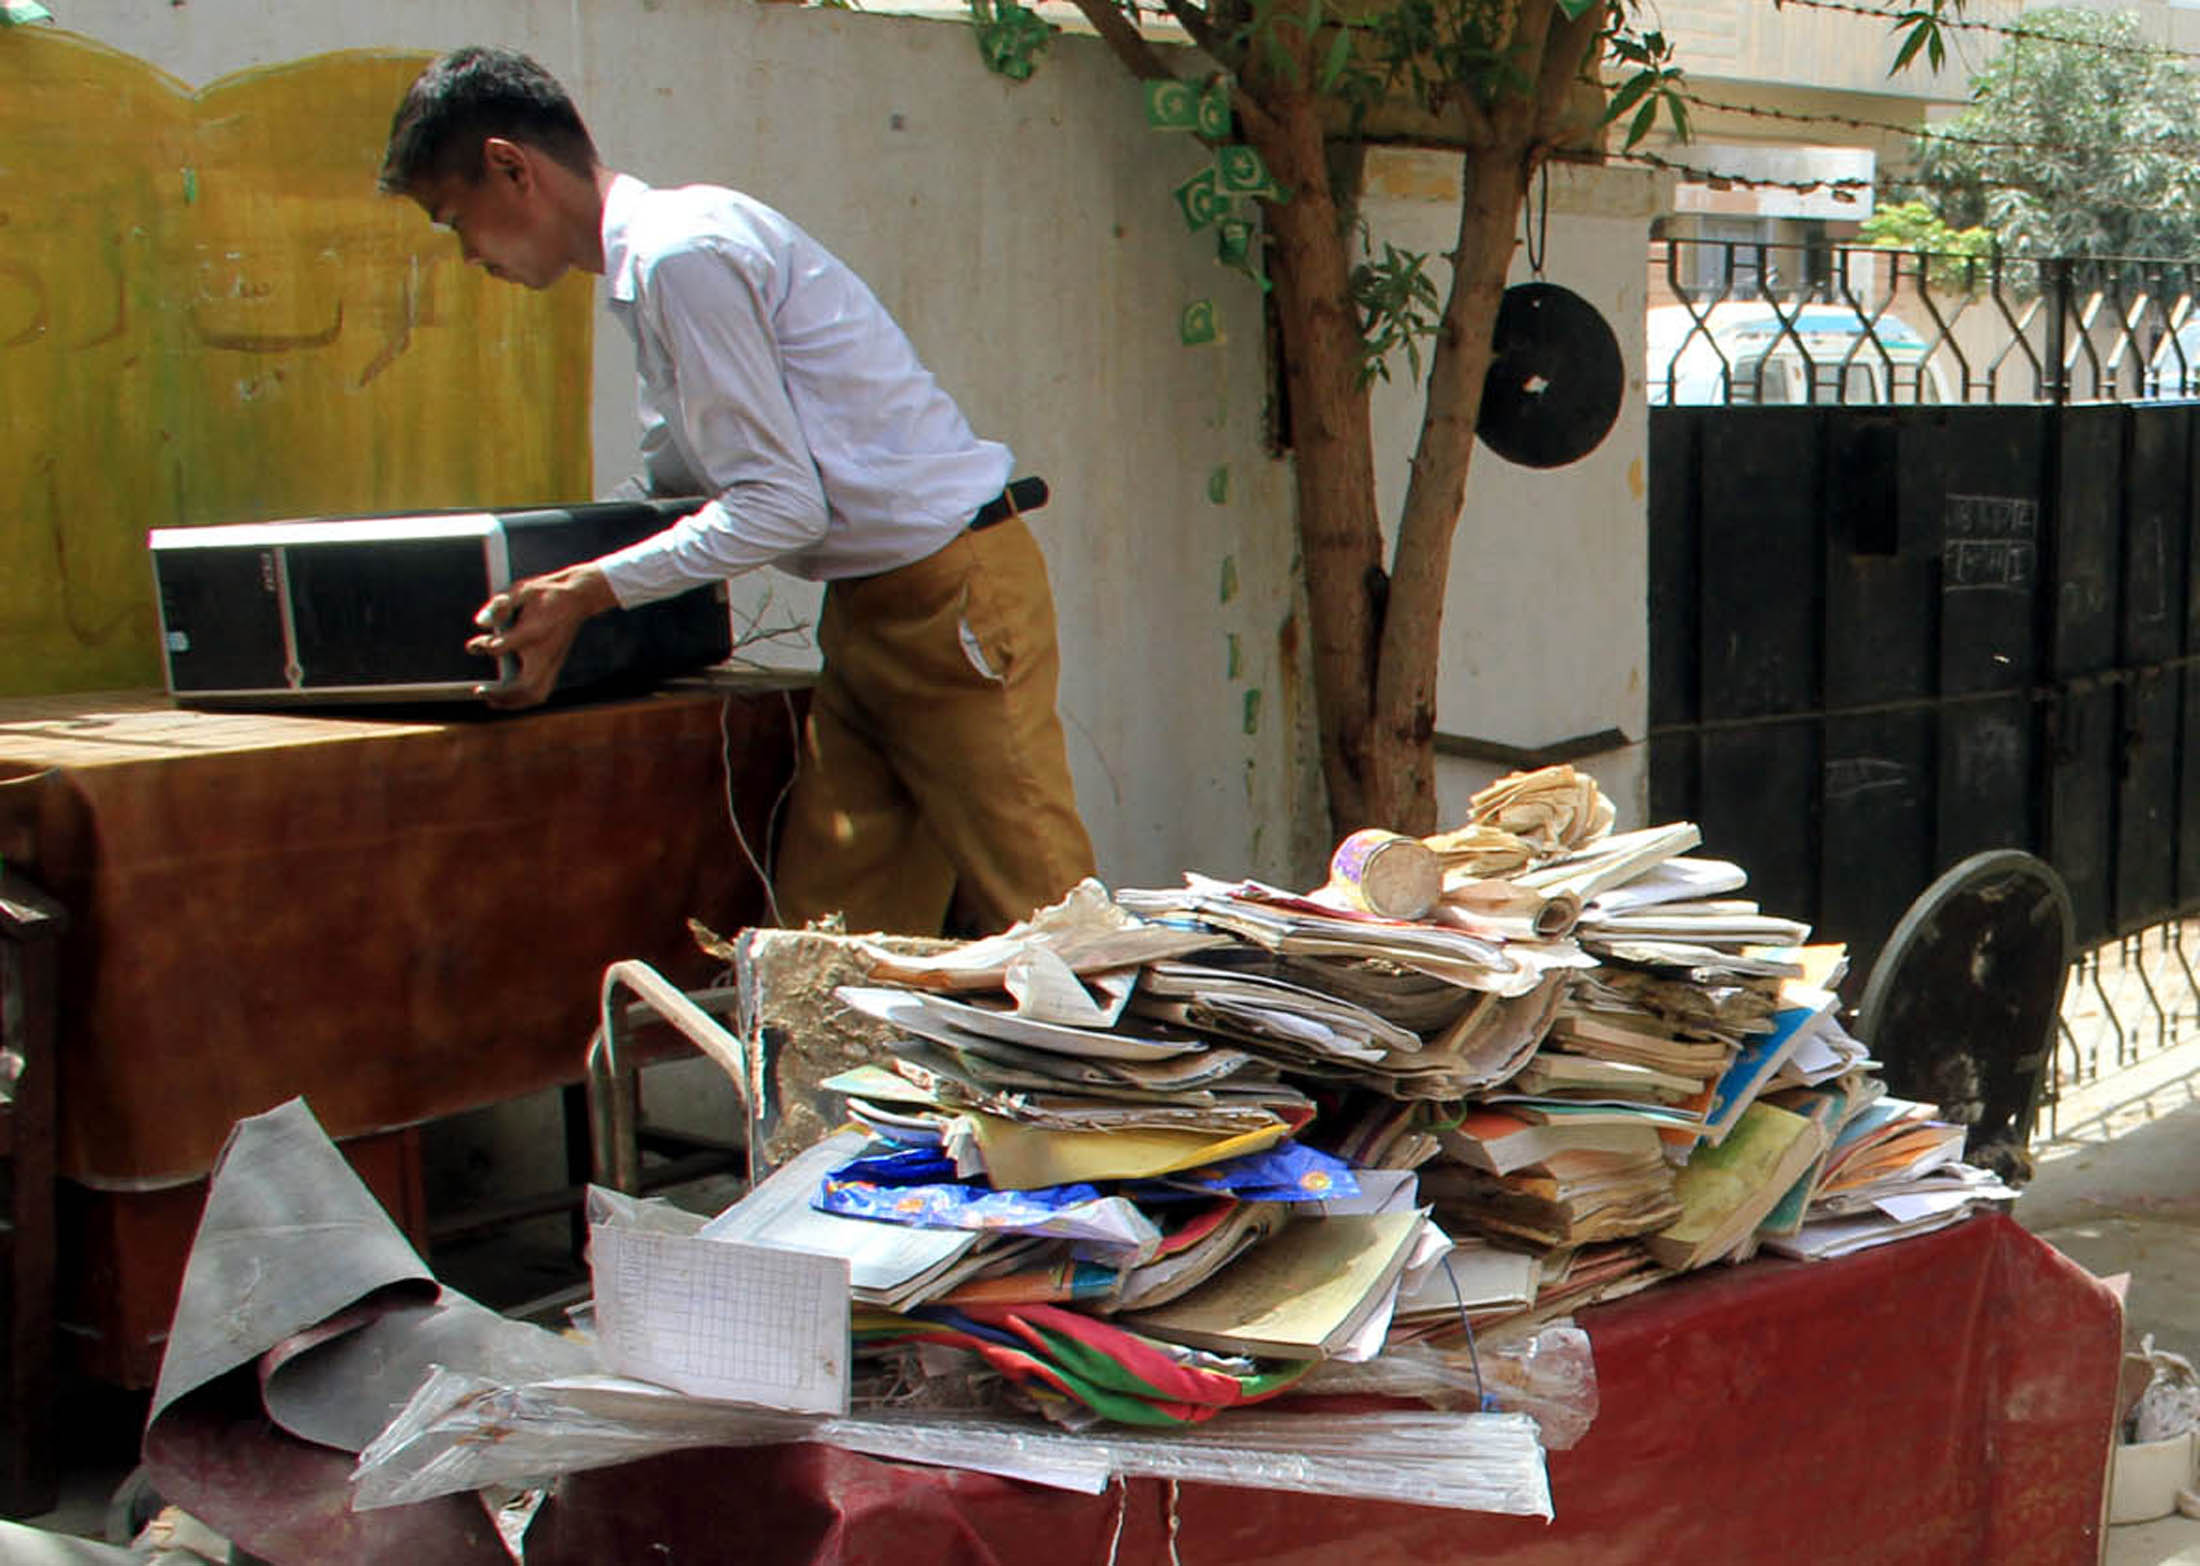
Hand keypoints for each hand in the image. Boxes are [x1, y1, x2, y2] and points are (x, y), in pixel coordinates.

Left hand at [466, 563, 617, 708]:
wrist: (578, 596)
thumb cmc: (545, 593)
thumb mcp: (520, 592)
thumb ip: (499, 607)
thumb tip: (480, 624)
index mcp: (536, 631)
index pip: (506, 647)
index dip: (487, 649)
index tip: (473, 646)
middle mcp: (546, 652)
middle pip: (527, 687)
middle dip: (502, 694)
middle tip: (480, 691)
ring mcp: (553, 662)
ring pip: (536, 694)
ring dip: (513, 702)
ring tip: (491, 699)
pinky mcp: (555, 666)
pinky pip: (541, 692)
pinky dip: (523, 699)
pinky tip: (508, 697)